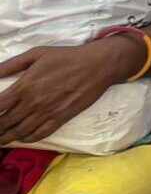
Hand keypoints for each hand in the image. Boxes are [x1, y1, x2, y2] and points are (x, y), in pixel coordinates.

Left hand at [0, 39, 132, 145]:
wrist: (97, 65)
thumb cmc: (66, 57)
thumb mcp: (36, 54)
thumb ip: (11, 65)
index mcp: (24, 86)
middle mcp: (32, 103)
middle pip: (5, 122)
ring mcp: (47, 113)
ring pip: (20, 131)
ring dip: (7, 138)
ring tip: (0, 140)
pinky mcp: (61, 118)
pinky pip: (40, 134)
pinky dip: (28, 139)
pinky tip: (22, 138)